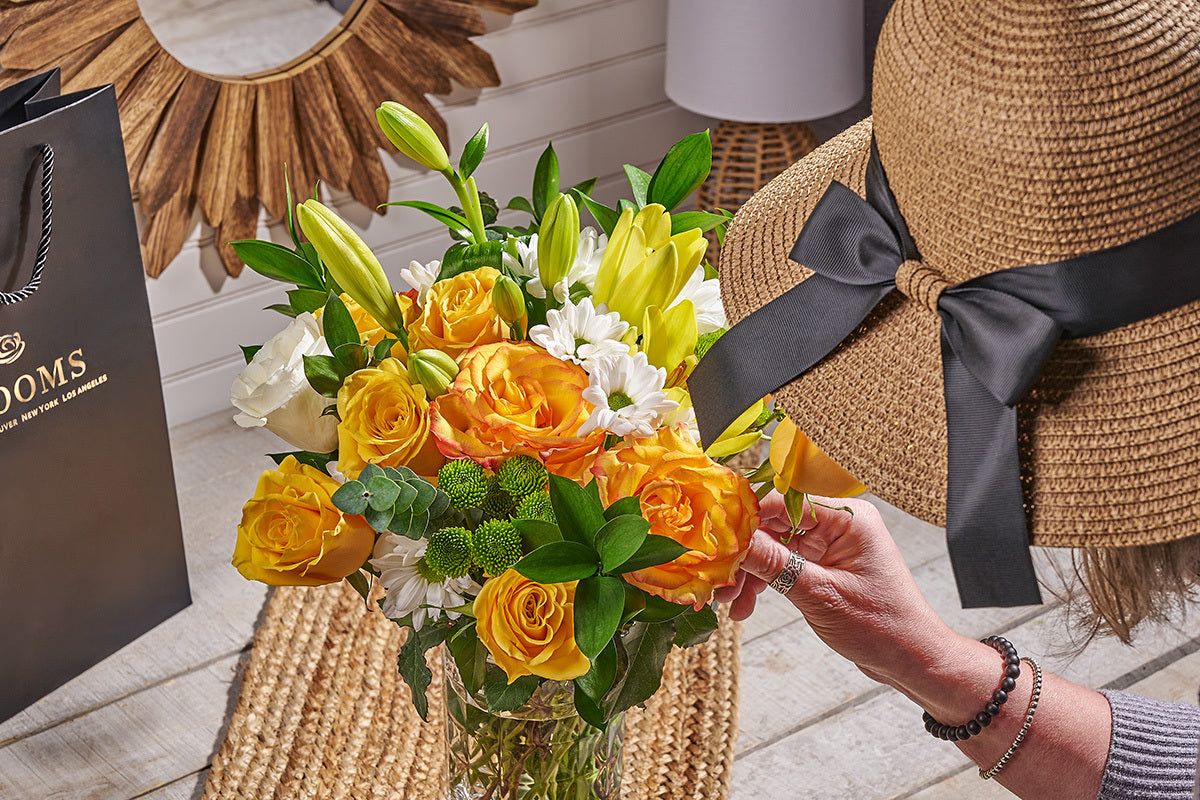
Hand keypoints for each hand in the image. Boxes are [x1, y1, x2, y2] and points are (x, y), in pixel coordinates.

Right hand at [717, 491, 957, 689]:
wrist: (912, 660)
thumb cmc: (882, 627)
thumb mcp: (819, 595)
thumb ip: (773, 563)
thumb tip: (732, 540)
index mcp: (848, 518)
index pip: (783, 501)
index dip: (746, 517)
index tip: (715, 535)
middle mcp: (839, 524)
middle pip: (774, 524)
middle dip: (744, 553)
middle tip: (719, 578)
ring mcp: (830, 545)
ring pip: (773, 546)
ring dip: (749, 573)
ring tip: (730, 601)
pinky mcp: (823, 565)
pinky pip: (782, 564)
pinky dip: (763, 582)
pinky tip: (745, 604)